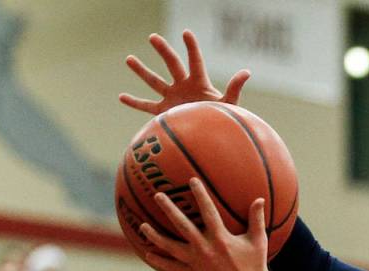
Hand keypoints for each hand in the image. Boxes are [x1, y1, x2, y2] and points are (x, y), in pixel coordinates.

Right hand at [120, 31, 249, 114]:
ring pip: (154, 81)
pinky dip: (135, 102)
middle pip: (172, 65)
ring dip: (142, 71)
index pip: (195, 61)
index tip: (186, 33)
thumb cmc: (223, 120)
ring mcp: (173, 98)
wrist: (213, 140)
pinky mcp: (165, 112)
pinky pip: (147, 106)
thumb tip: (246, 71)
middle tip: (153, 38)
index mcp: (199, 83)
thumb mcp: (229, 104)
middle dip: (163, 51)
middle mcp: (184, 86)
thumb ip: (234, 88)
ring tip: (128, 59)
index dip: (192, 48)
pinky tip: (121, 96)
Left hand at [139, 178, 295, 270]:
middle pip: (183, 226)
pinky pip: (174, 269)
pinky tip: (149, 255)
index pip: (208, 212)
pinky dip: (161, 263)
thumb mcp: (259, 241)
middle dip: (170, 210)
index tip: (191, 180)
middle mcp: (206, 250)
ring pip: (172, 249)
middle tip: (158, 195)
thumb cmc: (255, 265)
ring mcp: (198, 264)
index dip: (200, 195)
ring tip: (142, 226)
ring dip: (156, 237)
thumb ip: (257, 219)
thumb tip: (260, 199)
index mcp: (221, 240)